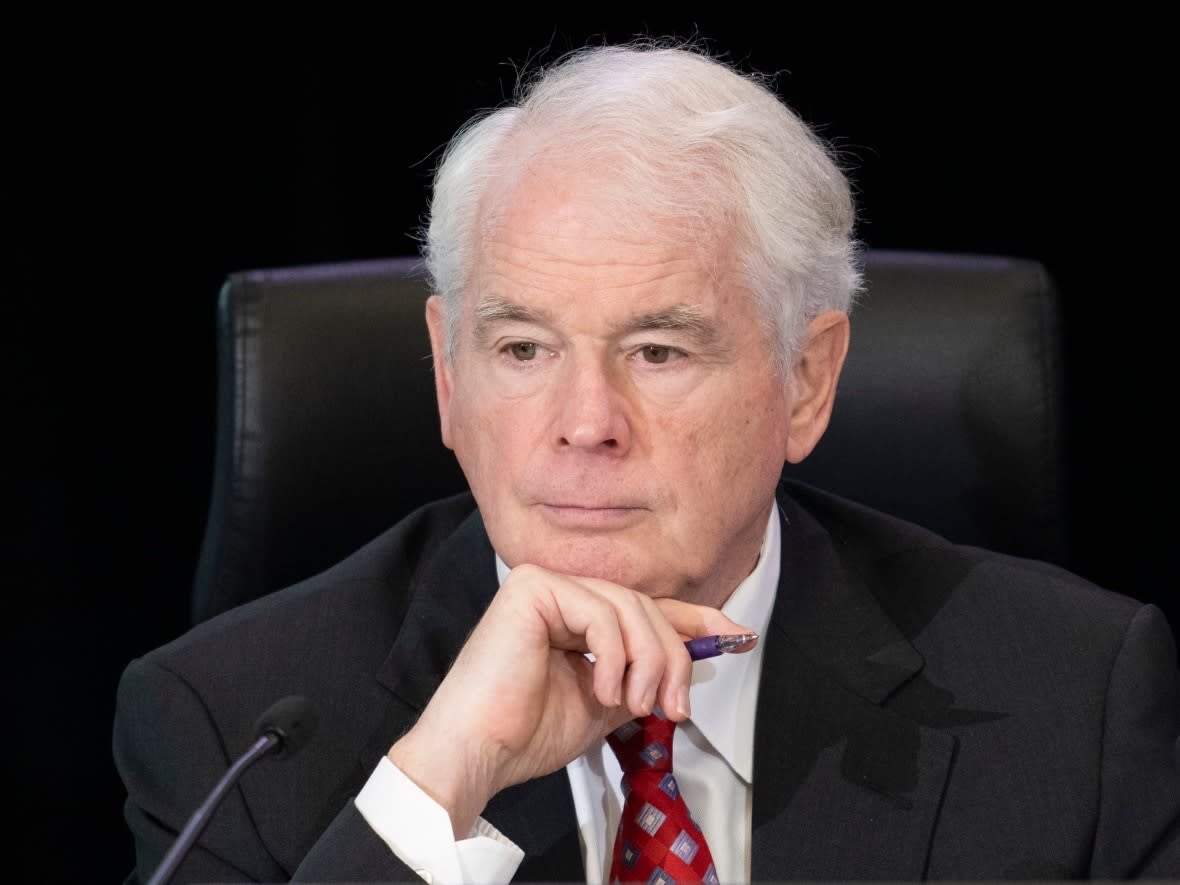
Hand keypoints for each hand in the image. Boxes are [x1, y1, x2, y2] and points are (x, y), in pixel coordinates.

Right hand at [386, 563, 754, 835]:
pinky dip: (613, 654)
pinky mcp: (532, 587)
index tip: (737, 635)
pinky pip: (599, 611)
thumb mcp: (609, 701)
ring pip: (629, 606)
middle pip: (644, 607)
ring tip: (638, 704)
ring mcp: (545, 585)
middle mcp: (560, 593)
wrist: (479, 751)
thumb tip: (700, 657)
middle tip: (675, 707)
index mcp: (576, 618)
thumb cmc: (529, 733)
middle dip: (672, 657)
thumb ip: (644, 673)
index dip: (694, 619)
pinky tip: (602, 689)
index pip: (645, 607)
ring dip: (648, 661)